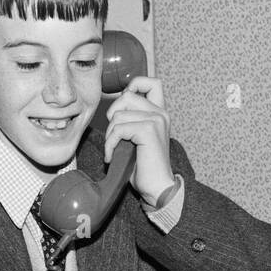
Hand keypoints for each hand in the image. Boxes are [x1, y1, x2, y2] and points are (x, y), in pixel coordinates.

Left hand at [103, 76, 174, 204]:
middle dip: (113, 115)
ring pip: (118, 114)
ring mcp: (156, 120)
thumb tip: (114, 109)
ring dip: (110, 134)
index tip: (123, 108)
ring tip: (114, 149)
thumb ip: (132, 119)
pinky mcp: (149, 130)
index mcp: (160, 112)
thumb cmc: (144, 167)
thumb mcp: (137, 138)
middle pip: (126, 96)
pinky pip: (118, 129)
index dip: (132, 86)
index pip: (150, 82)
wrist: (157, 188)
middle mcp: (160, 113)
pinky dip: (110, 144)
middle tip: (114, 136)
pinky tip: (112, 156)